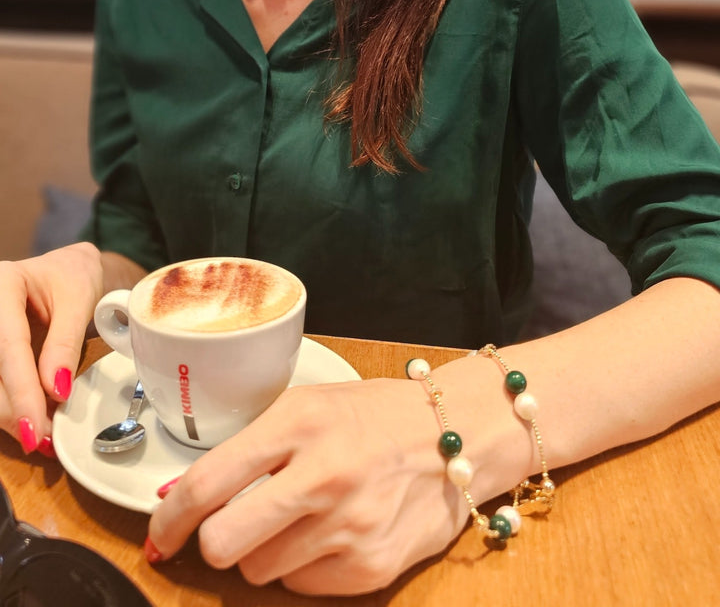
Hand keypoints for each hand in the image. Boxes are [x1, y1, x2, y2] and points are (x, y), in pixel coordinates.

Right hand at [0, 242, 103, 452]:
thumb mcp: (78, 301)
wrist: (64, 270)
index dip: (21, 388)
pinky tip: (28, 424)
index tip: (36, 423)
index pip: (7, 344)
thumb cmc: (72, 277)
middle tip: (41, 439)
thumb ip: (65, 343)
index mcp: (2, 284)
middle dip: (13, 409)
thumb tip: (56, 389)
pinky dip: (10, 406)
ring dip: (8, 413)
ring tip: (40, 438)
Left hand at [147, 373, 505, 594]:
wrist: (455, 435)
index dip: (169, 516)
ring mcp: (349, 526)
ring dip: (264, 551)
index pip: (207, 482)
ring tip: (298, 519)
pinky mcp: (370, 567)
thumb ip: (252, 445)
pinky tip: (328, 534)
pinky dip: (302, 566)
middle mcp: (323, 475)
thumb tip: (186, 496)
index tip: (161, 532)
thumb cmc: (376, 415)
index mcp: (299, 423)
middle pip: (223, 542)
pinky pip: (302, 586)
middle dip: (213, 541)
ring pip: (260, 571)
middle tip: (228, 527)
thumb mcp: (311, 404)